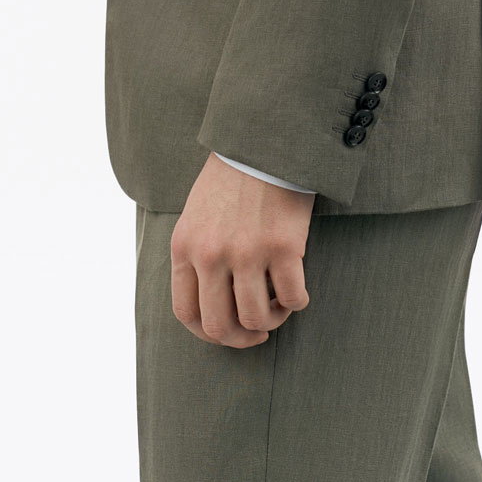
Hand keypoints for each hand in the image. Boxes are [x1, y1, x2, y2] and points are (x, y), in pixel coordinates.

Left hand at [170, 151, 314, 347]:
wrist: (264, 143)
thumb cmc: (231, 178)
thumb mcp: (195, 216)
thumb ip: (196, 255)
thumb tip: (210, 301)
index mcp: (184, 247)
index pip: (186, 313)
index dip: (208, 333)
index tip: (228, 332)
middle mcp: (211, 255)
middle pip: (218, 326)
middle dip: (240, 338)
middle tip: (258, 331)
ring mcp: (247, 253)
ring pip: (255, 318)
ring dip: (271, 319)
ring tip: (279, 305)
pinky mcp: (283, 247)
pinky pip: (292, 298)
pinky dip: (297, 302)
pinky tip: (297, 290)